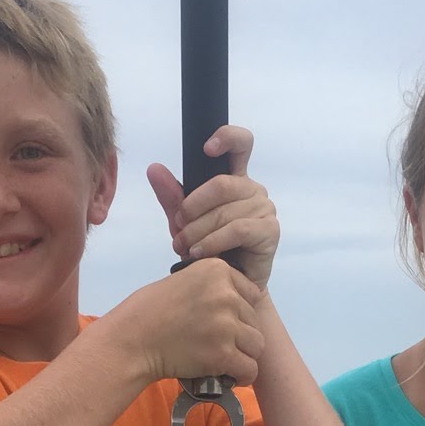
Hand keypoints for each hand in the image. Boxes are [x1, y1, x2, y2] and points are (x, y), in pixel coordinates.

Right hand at [104, 258, 264, 389]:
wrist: (132, 339)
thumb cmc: (150, 311)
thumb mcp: (185, 280)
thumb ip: (213, 286)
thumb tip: (239, 303)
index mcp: (218, 270)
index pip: (252, 294)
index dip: (239, 311)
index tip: (222, 322)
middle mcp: (226, 294)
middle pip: (255, 320)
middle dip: (240, 334)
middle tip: (218, 343)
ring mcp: (226, 324)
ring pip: (256, 345)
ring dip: (243, 354)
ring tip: (225, 360)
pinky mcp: (223, 353)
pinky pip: (250, 368)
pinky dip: (242, 375)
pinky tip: (231, 375)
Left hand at [147, 125, 280, 289]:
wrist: (227, 288)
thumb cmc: (209, 251)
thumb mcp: (184, 222)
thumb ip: (172, 197)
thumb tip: (154, 168)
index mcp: (235, 179)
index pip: (242, 144)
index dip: (227, 137)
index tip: (206, 149)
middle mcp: (253, 190)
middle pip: (221, 183)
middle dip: (192, 208)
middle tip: (178, 229)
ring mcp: (265, 209)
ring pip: (225, 211)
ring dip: (198, 232)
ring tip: (185, 248)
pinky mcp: (270, 231)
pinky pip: (237, 230)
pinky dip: (213, 242)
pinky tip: (200, 254)